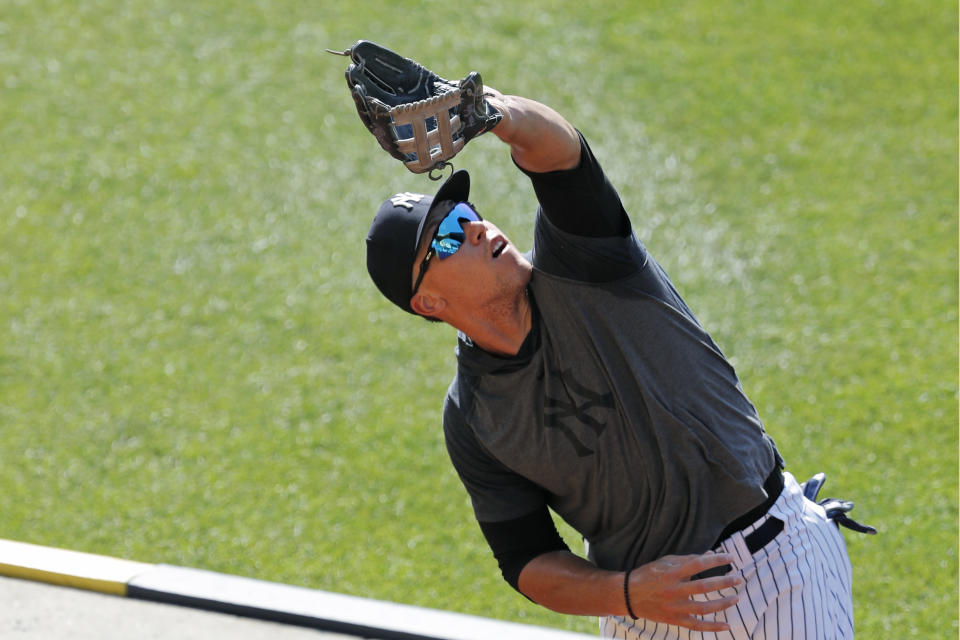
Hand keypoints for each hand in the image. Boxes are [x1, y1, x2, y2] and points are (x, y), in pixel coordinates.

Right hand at [626, 553, 742, 631]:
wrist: (629, 595)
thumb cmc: (648, 575)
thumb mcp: (665, 562)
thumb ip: (687, 559)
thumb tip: (709, 554)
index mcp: (671, 572)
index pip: (698, 564)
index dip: (715, 560)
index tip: (729, 556)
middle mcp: (674, 590)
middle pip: (704, 586)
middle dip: (724, 582)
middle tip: (738, 578)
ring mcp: (675, 607)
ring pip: (703, 607)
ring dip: (722, 603)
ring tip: (736, 598)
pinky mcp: (675, 620)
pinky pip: (696, 625)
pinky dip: (712, 626)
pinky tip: (727, 625)